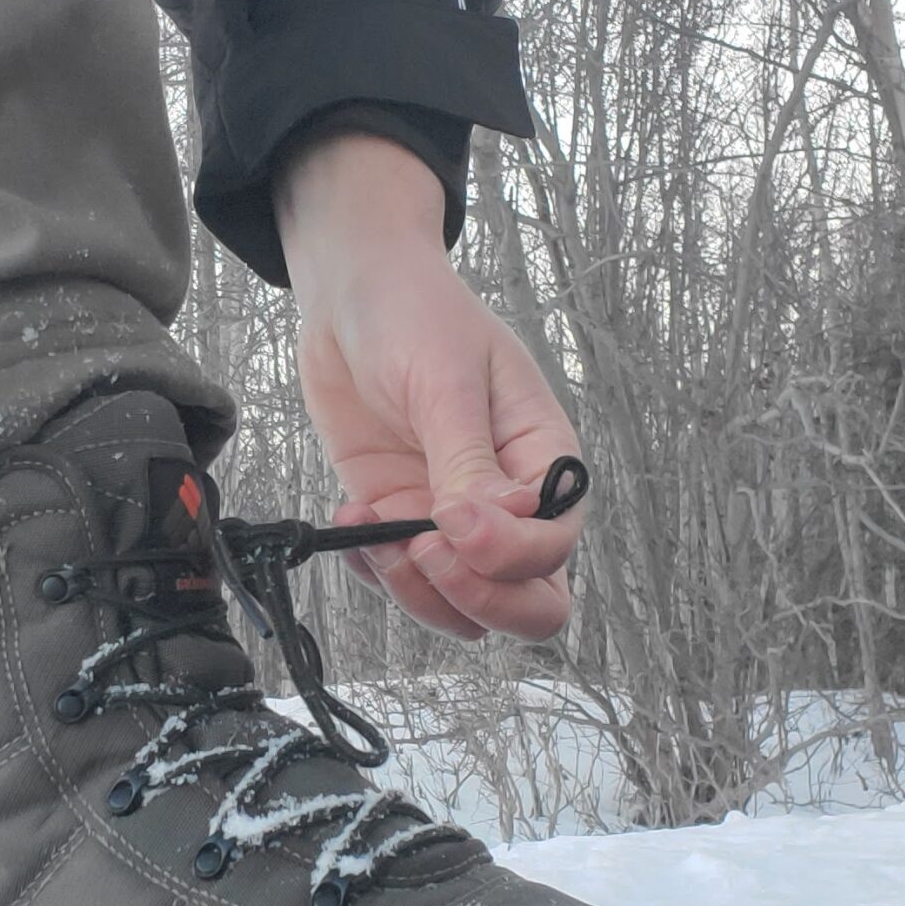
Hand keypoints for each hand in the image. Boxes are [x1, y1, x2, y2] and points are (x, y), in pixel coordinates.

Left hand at [277, 131, 583, 640]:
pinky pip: (401, 582)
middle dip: (476, 598)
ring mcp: (452, 520)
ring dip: (416, 591)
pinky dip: (373, 569)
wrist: (352, 296)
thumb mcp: (447, 380)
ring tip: (373, 527)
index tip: (450, 519)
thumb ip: (468, 461)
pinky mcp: (400, 520)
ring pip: (462, 609)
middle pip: (528, 602)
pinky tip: (351, 516)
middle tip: (420, 552)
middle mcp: (508, 502)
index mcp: (543, 460)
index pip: (553, 545)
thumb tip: (491, 528)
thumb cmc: (415, 315)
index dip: (507, 553)